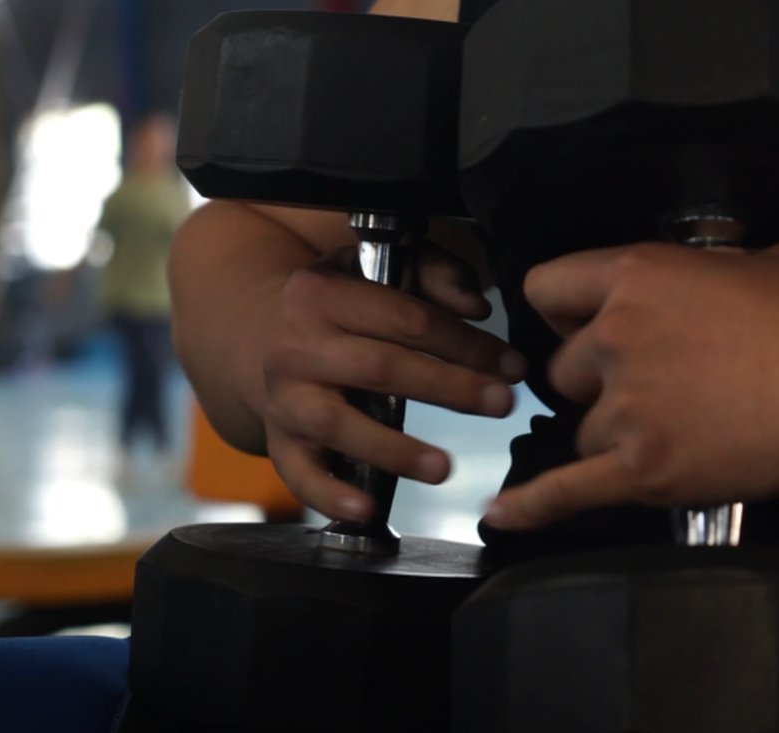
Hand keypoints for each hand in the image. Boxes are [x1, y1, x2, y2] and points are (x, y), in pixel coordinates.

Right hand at [260, 244, 526, 521]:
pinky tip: (368, 509)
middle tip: (501, 405)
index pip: (406, 319)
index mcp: (322, 292)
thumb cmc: (348, 305)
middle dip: (448, 388)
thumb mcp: (382, 268)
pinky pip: (300, 474)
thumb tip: (476, 308)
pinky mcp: (277, 441)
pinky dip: (330, 495)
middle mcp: (295, 345)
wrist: (267, 336)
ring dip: (395, 450)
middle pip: (380, 368)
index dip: (466, 344)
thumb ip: (434, 274)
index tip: (512, 367)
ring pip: (339, 425)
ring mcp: (283, 397)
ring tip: (445, 468)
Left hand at [485, 242, 778, 530]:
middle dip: (599, 381)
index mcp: (634, 275)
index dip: (566, 313)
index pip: (548, 289)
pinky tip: (498, 515)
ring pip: (585, 430)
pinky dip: (533, 506)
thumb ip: (702, 274)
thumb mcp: (753, 261)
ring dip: (618, 435)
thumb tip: (705, 283)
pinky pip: (568, 490)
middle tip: (659, 390)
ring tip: (685, 435)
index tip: (586, 329)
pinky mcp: (642, 469)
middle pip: (563, 370)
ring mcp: (625, 405)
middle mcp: (614, 335)